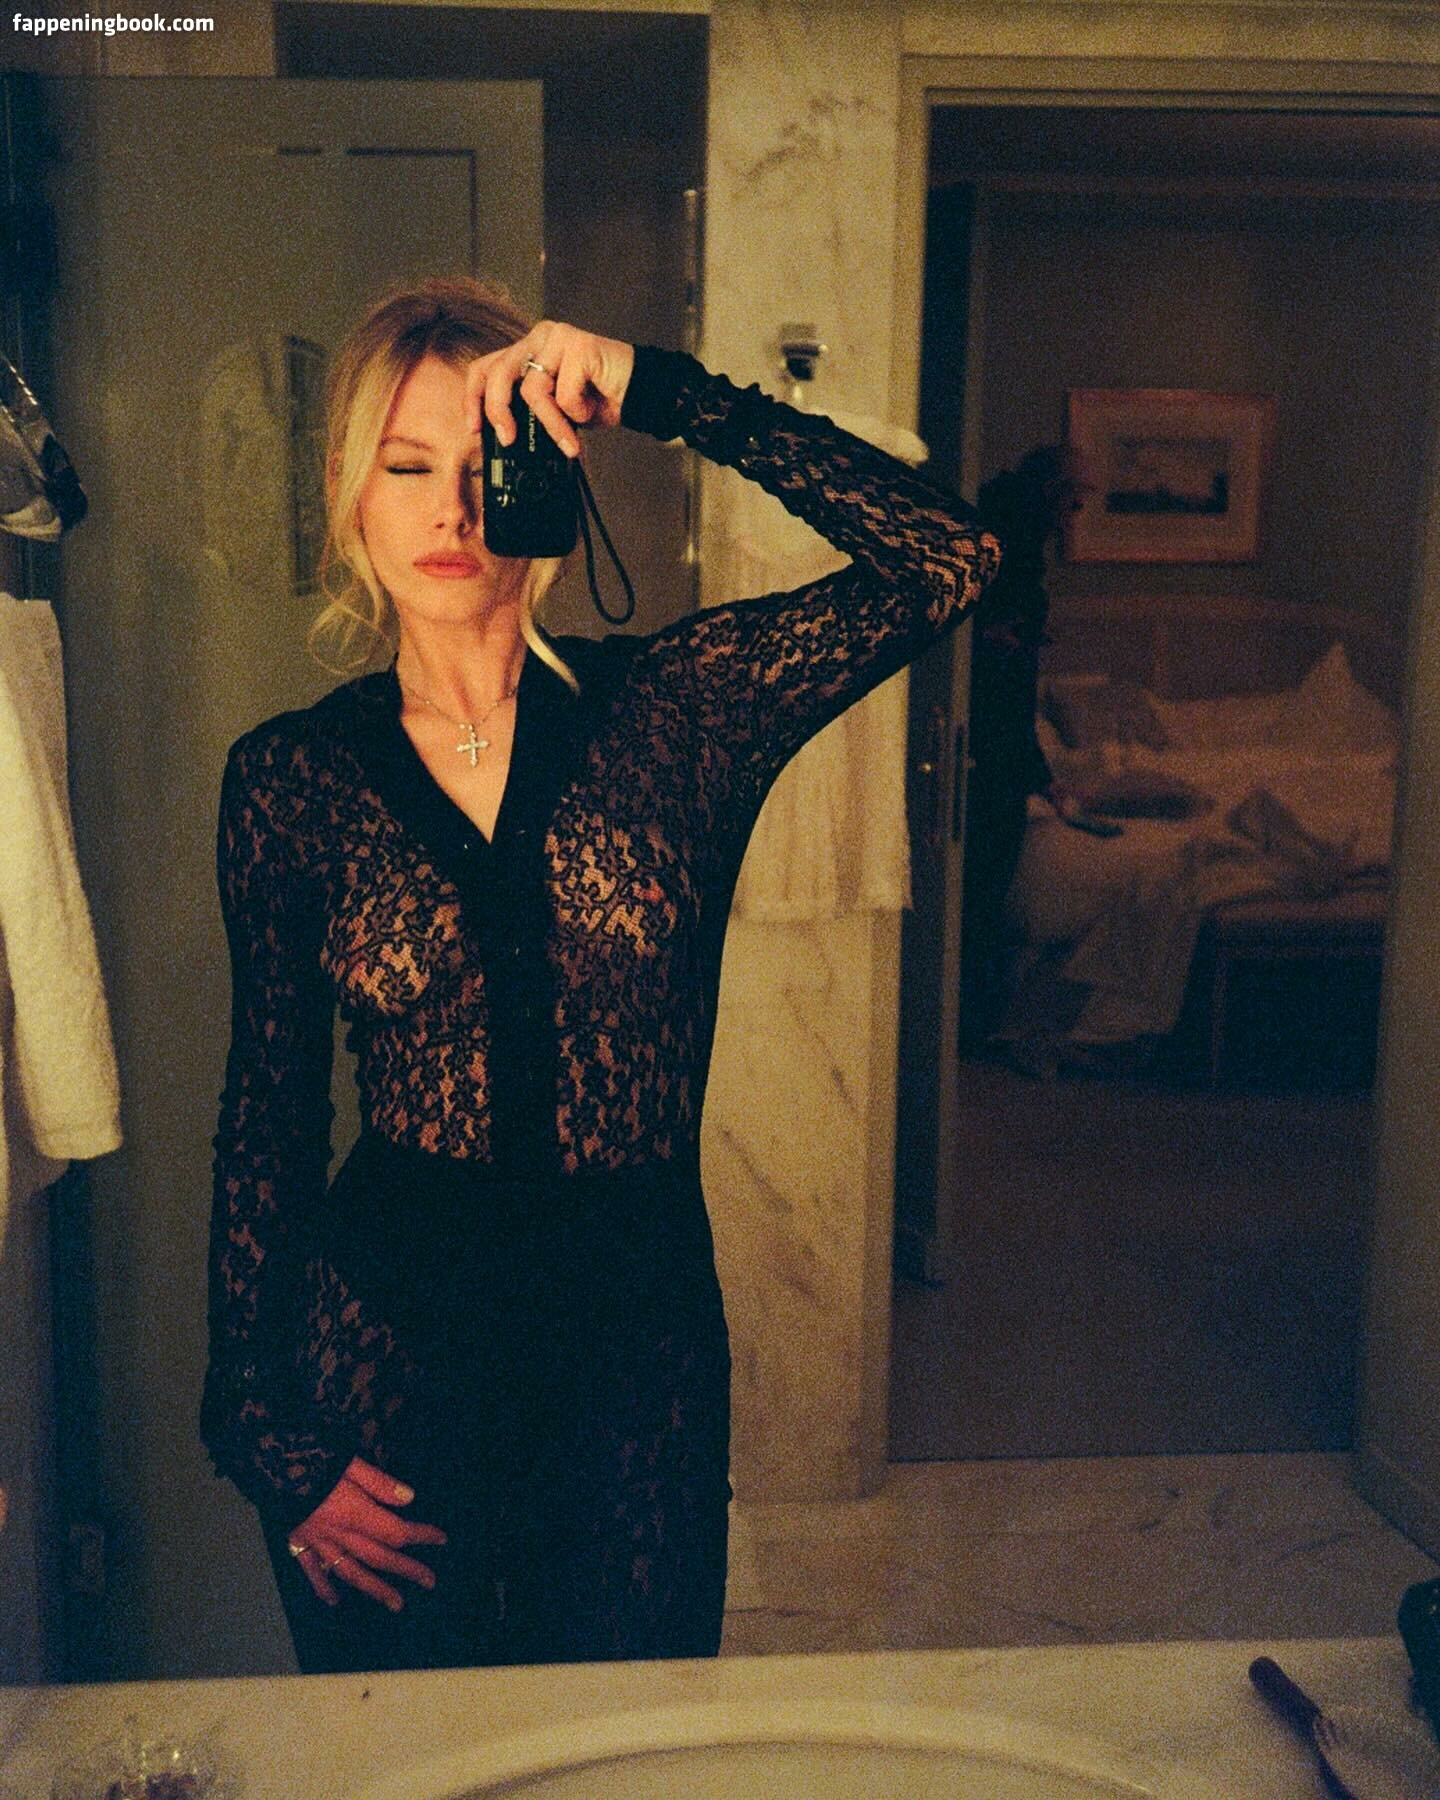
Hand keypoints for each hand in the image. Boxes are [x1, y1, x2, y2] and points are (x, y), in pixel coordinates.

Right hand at [286, 1456, 446, 1612]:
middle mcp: (338, 1534)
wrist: (266, 1463)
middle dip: (406, 1569)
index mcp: (354, 1513)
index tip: (441, 1539)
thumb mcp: (349, 1461)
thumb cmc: (312, 1456)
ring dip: (374, 1589)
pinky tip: (334, 1600)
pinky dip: (323, 1587)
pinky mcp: (298, 1542)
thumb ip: (379, 1482)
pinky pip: (311, 1571)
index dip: (420, 1535)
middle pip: (378, 1556)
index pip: (395, 1530)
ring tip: (395, 1603)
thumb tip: (409, 1498)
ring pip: (349, 1571)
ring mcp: (316, 1542)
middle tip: (429, 1581)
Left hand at [468, 321, 634, 459]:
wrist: (641, 393)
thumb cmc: (600, 400)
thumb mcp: (555, 409)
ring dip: (553, 424)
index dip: (473, 398)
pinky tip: (592, 409)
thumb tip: (503, 437)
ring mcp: (558, 337)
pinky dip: (577, 413)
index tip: (475, 428)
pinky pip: (563, 393)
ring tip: (570, 442)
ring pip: (533, 389)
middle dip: (499, 412)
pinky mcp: (578, 345)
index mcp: (529, 349)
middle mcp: (540, 337)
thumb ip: (529, 411)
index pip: (487, 367)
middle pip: (499, 373)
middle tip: (509, 439)